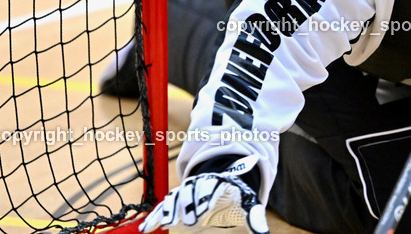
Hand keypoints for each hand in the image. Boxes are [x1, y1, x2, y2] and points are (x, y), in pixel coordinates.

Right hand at [140, 155, 268, 233]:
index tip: (206, 207)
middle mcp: (200, 184)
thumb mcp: (247, 203)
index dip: (208, 196)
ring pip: (176, 196)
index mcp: (219, 182)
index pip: (212, 186)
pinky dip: (156, 215)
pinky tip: (147, 228)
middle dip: (190, 202)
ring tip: (169, 223)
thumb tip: (264, 233)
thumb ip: (254, 216)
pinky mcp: (176, 200)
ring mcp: (186, 191)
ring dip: (171, 208)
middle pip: (192, 190)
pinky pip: (164, 206)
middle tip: (191, 219)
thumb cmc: (235, 196)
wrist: (222, 184)